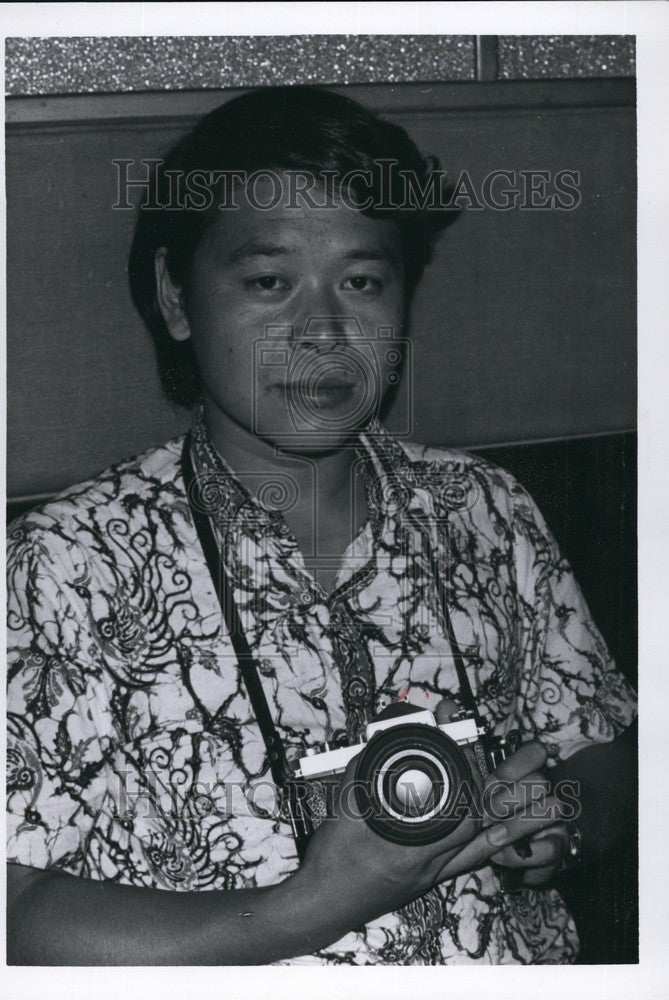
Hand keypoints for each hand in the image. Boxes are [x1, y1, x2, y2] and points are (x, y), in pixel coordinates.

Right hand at [295, 701, 568, 931]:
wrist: (325, 902)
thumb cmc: (332, 856)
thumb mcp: (344, 803)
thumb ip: (368, 768)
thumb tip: (391, 735)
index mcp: (409, 844)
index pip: (456, 811)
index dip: (474, 776)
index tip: (484, 746)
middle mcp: (431, 861)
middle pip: (484, 822)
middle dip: (514, 788)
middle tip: (538, 758)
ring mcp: (437, 870)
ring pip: (489, 843)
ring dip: (523, 819)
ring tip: (555, 800)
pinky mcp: (435, 877)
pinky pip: (476, 859)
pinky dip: (500, 840)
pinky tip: (523, 829)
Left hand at [433, 698, 570, 886]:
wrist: (508, 844)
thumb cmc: (484, 803)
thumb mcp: (469, 773)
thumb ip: (459, 736)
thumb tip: (446, 706)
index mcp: (521, 771)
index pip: (535, 751)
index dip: (516, 764)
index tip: (496, 779)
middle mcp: (541, 791)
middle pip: (541, 783)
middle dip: (512, 800)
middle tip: (487, 813)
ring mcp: (553, 819)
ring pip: (553, 811)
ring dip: (519, 828)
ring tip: (492, 840)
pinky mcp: (554, 848)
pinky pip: (552, 850)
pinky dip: (527, 858)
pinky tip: (503, 859)